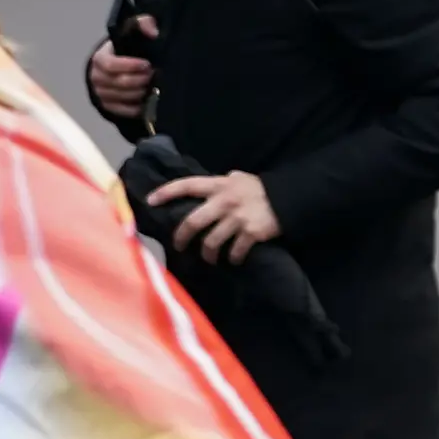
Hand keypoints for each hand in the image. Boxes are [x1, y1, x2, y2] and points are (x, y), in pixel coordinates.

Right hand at [89, 26, 155, 116]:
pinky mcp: (108, 106)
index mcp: (100, 58)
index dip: (130, 66)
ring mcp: (101, 93)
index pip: (110, 65)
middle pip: (119, 83)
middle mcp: (96, 77)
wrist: (117, 66)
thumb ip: (143, 24)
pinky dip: (136, 107)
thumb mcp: (134, 30)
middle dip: (140, 79)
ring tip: (153, 85)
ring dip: (140, 92)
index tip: (147, 64)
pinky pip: (123, 110)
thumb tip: (152, 32)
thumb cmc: (126, 48)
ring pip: (123, 97)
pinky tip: (147, 99)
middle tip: (154, 74)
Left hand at [147, 170, 279, 264]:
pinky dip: (233, 258)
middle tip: (179, 246)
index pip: (187, 185)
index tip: (151, 201)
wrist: (288, 199)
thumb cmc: (261, 189)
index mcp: (219, 186)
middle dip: (182, 237)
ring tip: (211, 258)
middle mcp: (224, 201)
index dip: (167, 192)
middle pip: (193, 222)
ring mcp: (237, 218)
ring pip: (211, 242)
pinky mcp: (250, 233)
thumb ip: (223, 182)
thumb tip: (210, 184)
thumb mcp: (240, 179)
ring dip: (209, 254)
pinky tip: (234, 260)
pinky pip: (235, 251)